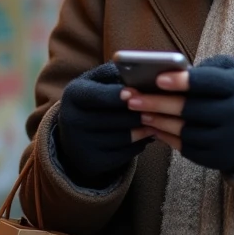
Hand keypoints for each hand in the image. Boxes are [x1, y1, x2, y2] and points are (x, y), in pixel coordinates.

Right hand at [56, 63, 152, 186]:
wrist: (76, 135)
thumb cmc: (95, 100)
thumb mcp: (97, 81)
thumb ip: (116, 73)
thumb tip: (140, 72)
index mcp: (74, 94)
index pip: (97, 96)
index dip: (118, 95)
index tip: (136, 92)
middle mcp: (73, 121)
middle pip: (115, 118)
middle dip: (140, 112)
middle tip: (160, 107)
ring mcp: (82, 145)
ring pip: (124, 136)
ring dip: (145, 128)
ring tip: (157, 119)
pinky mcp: (94, 162)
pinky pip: (126, 153)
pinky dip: (140, 143)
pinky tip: (146, 134)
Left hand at [122, 55, 233, 175]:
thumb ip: (208, 68)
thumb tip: (174, 72)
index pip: (207, 83)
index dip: (181, 81)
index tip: (156, 78)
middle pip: (190, 110)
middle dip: (157, 103)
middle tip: (131, 98)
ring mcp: (228, 139)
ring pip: (185, 131)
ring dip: (158, 122)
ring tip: (139, 112)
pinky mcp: (220, 159)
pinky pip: (187, 149)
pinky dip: (167, 138)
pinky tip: (153, 128)